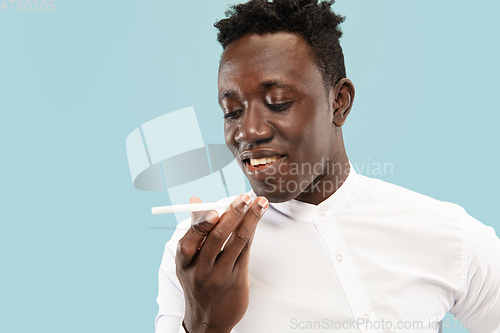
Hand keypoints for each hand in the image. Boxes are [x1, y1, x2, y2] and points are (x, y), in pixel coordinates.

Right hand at [175, 194, 268, 332]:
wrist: (208, 320)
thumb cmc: (198, 280)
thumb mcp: (189, 260)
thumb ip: (195, 229)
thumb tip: (195, 200)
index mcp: (184, 262)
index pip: (191, 239)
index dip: (203, 222)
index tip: (215, 208)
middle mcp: (200, 270)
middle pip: (217, 238)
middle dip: (233, 214)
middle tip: (244, 197)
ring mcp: (220, 277)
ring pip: (237, 242)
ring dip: (250, 219)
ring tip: (260, 202)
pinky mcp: (238, 280)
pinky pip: (246, 250)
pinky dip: (252, 231)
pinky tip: (257, 218)